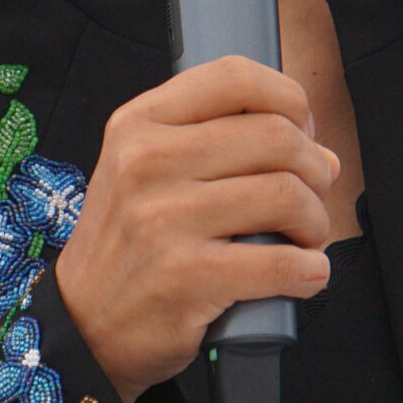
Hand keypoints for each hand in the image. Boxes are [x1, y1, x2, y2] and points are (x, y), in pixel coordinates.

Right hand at [52, 55, 340, 402]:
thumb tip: (319, 150)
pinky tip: (304, 274)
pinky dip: (309, 270)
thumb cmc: (128, 244)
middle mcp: (147, 162)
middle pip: (276, 136)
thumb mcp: (143, 169)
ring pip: (286, 195)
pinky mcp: (185, 277)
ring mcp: (164, 220)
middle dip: (315, 169)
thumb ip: (215, 142)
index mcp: (139, 124)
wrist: (83, 325)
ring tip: (305, 239)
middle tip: (312, 197)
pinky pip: (281, 262)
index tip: (302, 132)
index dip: (289, 100)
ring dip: (315, 222)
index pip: (235, 76)